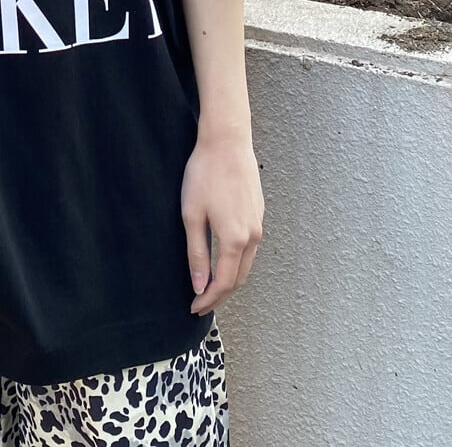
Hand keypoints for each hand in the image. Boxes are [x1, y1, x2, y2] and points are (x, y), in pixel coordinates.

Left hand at [181, 126, 263, 316]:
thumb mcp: (192, 215)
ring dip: (230, 279)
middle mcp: (253, 236)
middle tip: (200, 302)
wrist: (227, 142)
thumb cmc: (204, 175)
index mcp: (235, 239)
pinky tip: (223, 259)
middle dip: (220, 294)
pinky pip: (250, 248)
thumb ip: (197, 253)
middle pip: (239, 278)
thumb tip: (199, 285)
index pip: (224, 283)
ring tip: (210, 285)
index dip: (209, 299)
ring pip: (247, 264)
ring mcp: (259, 225)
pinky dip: (237, 261)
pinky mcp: (259, 214)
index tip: (194, 308)